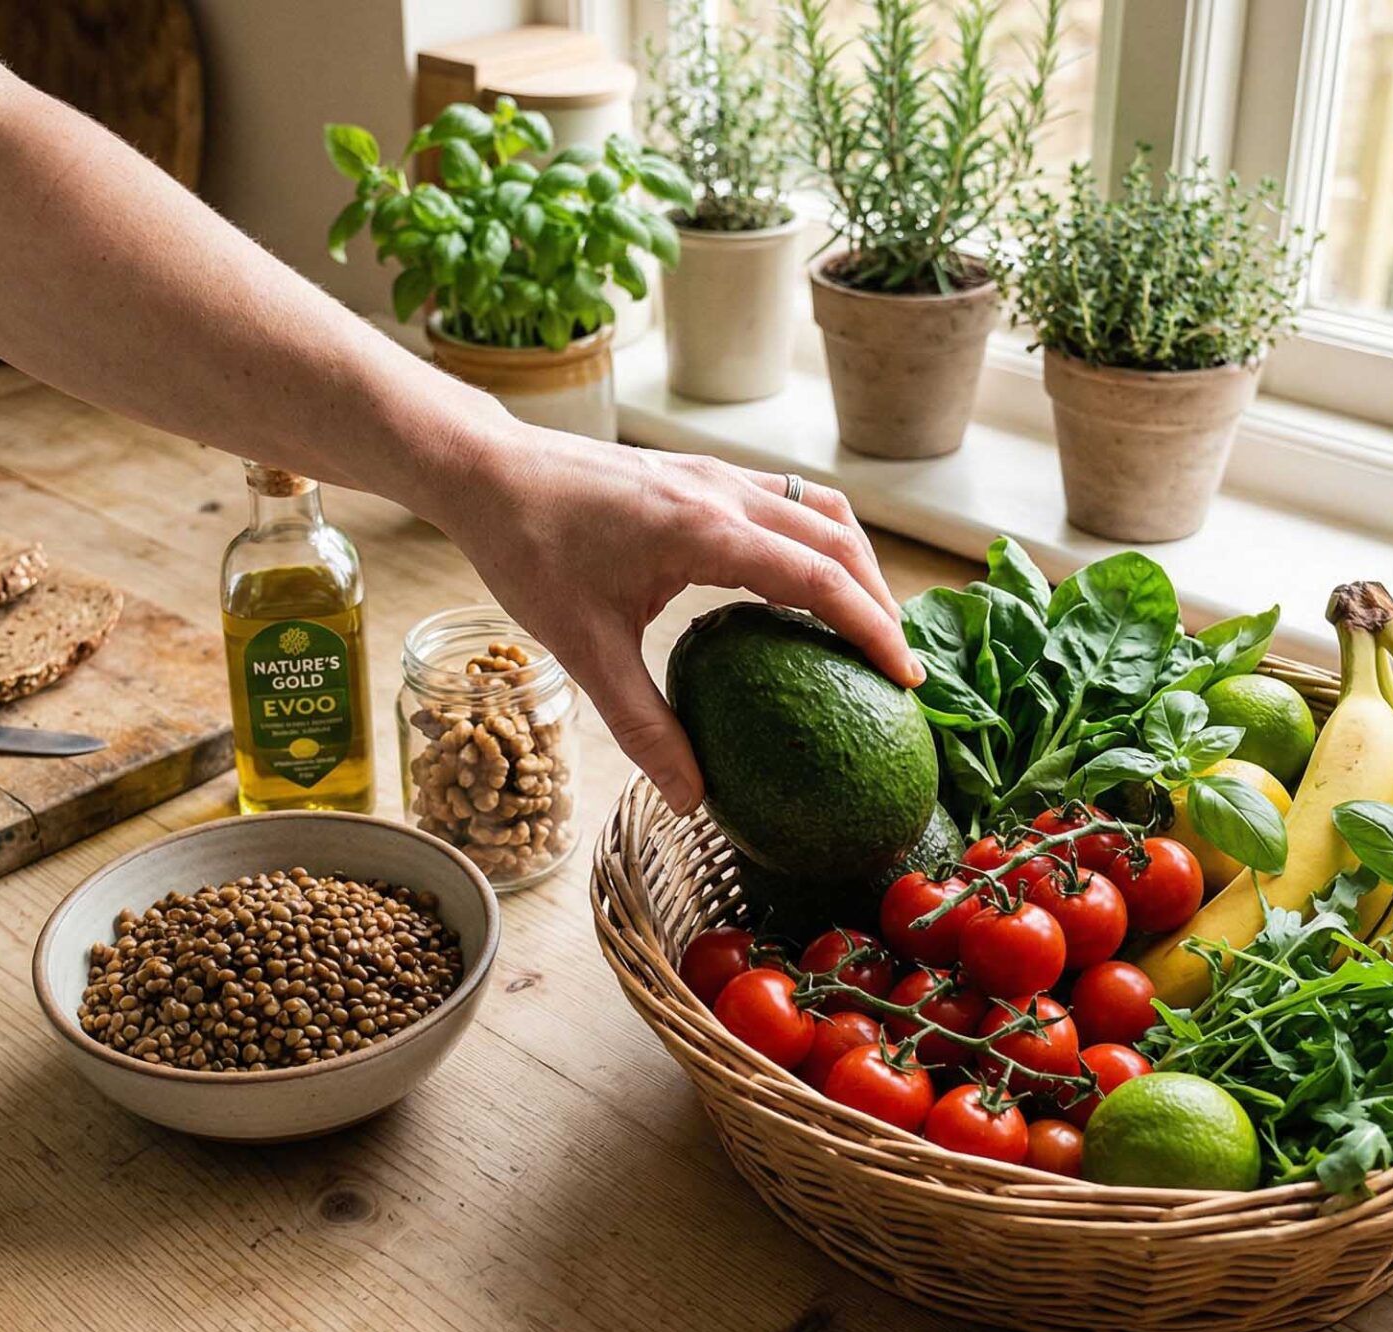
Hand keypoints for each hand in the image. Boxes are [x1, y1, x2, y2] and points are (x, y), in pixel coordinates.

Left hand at [424, 420, 920, 812]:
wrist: (488, 472)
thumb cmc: (528, 551)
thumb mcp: (583, 649)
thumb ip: (642, 725)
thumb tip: (691, 797)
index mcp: (704, 529)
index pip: (817, 576)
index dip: (871, 628)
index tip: (904, 679)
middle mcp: (723, 491)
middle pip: (837, 537)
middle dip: (879, 600)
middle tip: (898, 668)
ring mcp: (714, 475)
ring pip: (817, 508)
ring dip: (852, 563)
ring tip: (866, 626)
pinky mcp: (701, 474)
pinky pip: (784, 502)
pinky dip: (814, 544)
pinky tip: (801, 592)